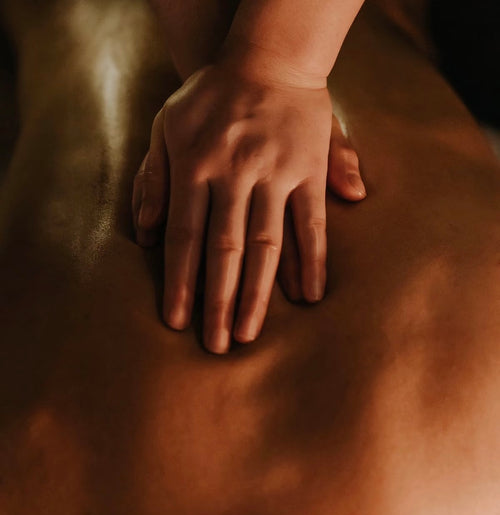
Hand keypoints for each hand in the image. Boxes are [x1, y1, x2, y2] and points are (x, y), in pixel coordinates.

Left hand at [132, 63, 365, 353]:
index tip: (177, 322)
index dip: (180, 282)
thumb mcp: (166, 124)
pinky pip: (312, 224)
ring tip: (249, 334)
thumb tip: (143, 234)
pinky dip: (311, 261)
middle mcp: (235, 174)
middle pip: (224, 251)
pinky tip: (309, 297)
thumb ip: (153, 179)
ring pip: (265, 246)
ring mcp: (276, 174)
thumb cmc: (210, 96)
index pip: (184, 237)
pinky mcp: (309, 172)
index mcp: (195, 164)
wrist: (268, 58)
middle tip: (215, 346)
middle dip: (217, 301)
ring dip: (257, 294)